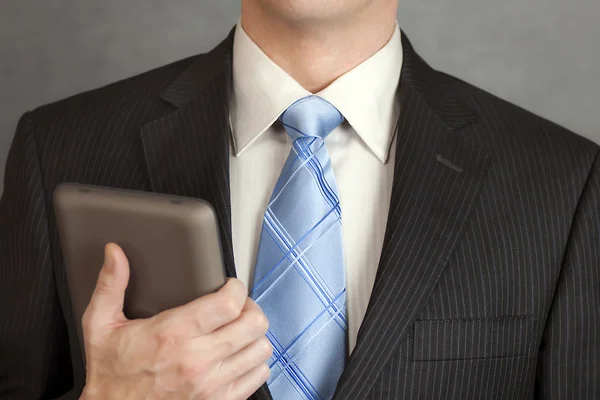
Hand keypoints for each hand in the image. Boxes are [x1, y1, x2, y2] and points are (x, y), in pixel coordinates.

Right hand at [80, 243, 270, 398]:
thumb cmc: (110, 373)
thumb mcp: (101, 325)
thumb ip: (110, 285)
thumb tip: (114, 253)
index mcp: (173, 333)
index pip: (229, 303)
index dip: (236, 288)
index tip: (229, 286)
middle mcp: (197, 359)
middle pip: (253, 323)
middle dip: (250, 308)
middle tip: (237, 306)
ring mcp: (211, 383)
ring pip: (261, 349)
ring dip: (254, 335)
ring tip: (239, 330)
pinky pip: (258, 376)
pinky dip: (254, 363)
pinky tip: (238, 355)